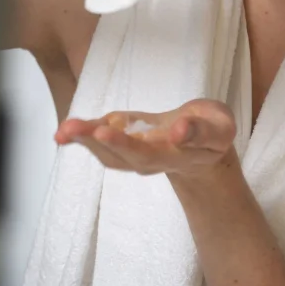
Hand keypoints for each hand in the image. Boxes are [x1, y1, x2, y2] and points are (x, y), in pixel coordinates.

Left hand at [54, 99, 236, 177]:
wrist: (201, 147)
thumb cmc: (213, 131)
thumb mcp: (220, 126)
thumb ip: (202, 130)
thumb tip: (178, 130)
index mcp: (177, 154)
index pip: (154, 152)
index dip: (131, 143)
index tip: (106, 131)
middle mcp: (153, 159)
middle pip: (125, 157)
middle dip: (103, 143)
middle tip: (81, 130)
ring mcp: (136, 154)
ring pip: (109, 154)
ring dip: (86, 142)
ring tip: (65, 131)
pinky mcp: (124, 144)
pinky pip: (101, 144)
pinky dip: (82, 138)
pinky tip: (64, 132)